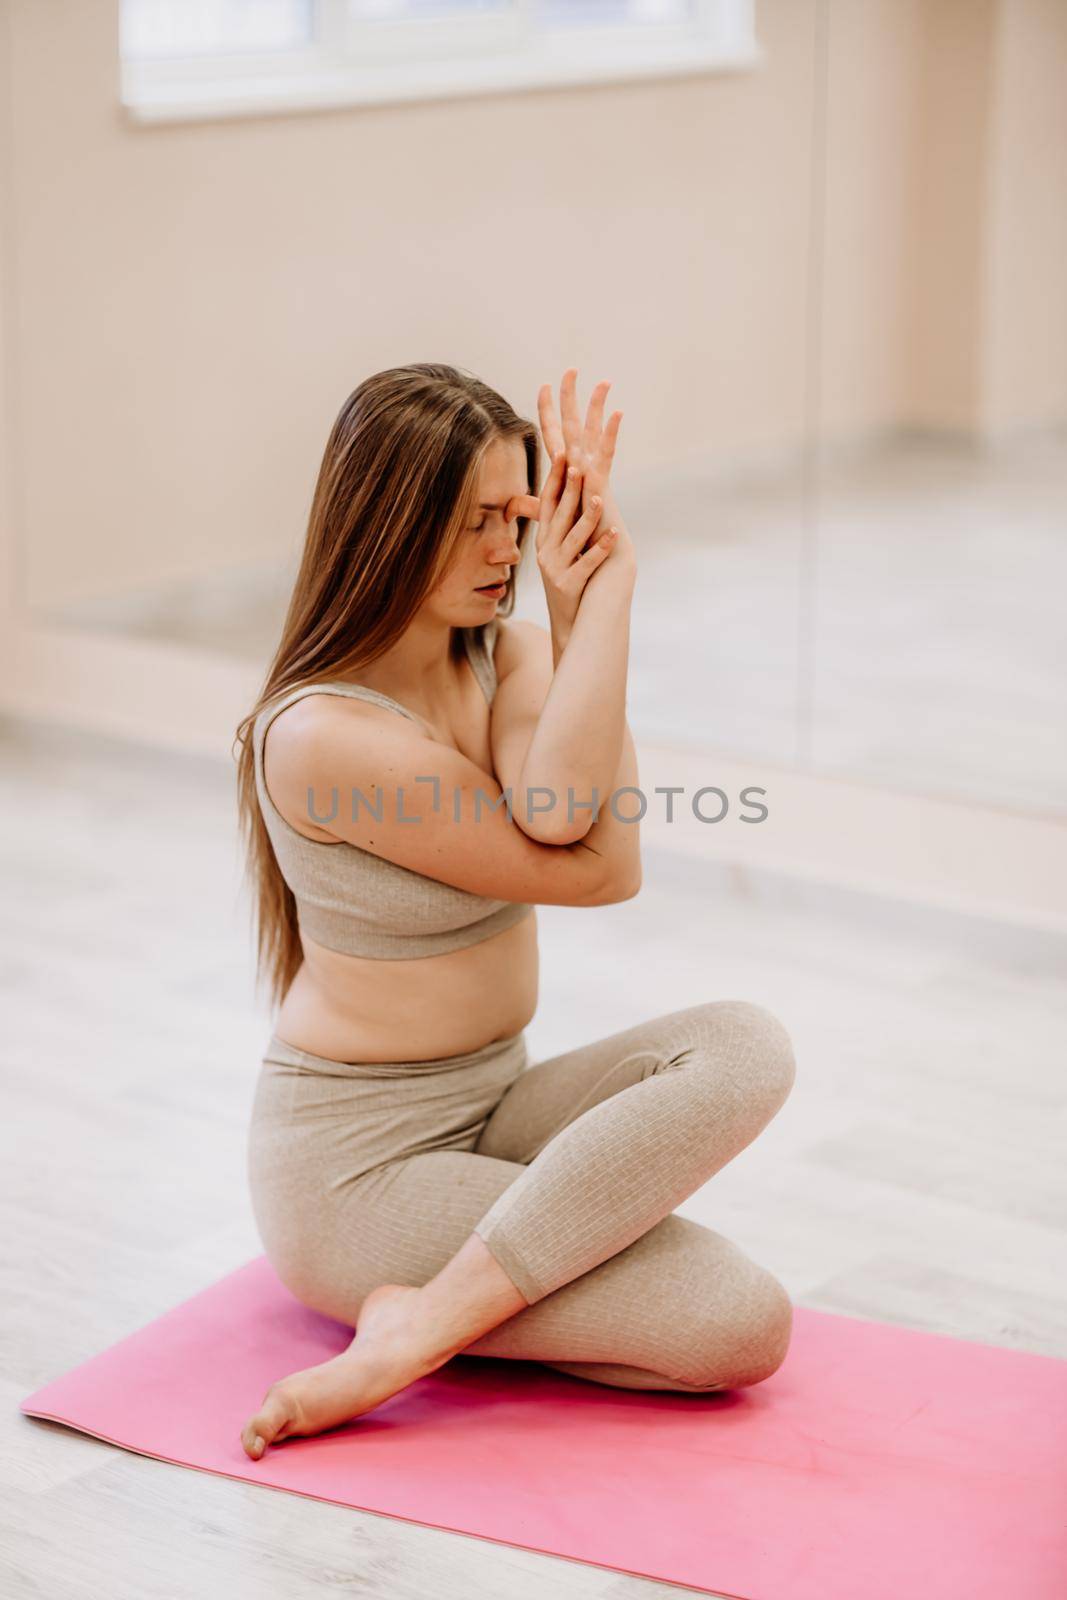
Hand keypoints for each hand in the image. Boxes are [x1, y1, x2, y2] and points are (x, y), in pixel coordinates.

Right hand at [532, 453, 619, 644]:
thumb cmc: (567, 580)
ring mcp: (554, 569)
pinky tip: (615, 534)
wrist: (568, 622)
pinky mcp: (568, 585)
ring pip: (573, 538)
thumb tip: (566, 493)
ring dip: (587, 517)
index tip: (564, 454)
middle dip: (570, 490)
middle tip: (581, 467)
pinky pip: (587, 563)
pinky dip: (601, 548)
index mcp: (544, 538)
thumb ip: (561, 524)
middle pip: (559, 515)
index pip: (548, 502)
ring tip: (600, 499)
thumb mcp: (558, 551)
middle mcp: (545, 551)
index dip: (555, 479)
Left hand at [538, 369, 634, 574]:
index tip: (544, 387)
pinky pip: (606, 455)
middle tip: (570, 369)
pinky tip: (617, 413)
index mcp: (566, 472)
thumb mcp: (547, 515)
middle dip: (570, 398)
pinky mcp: (601, 486)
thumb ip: (532, 505)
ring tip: (604, 381)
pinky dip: (610, 435)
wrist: (597, 561)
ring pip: (592, 433)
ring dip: (596, 407)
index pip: (553, 434)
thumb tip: (509, 504)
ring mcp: (592, 474)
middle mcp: (580, 468)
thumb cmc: (577, 540)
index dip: (547, 411)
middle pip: (573, 425)